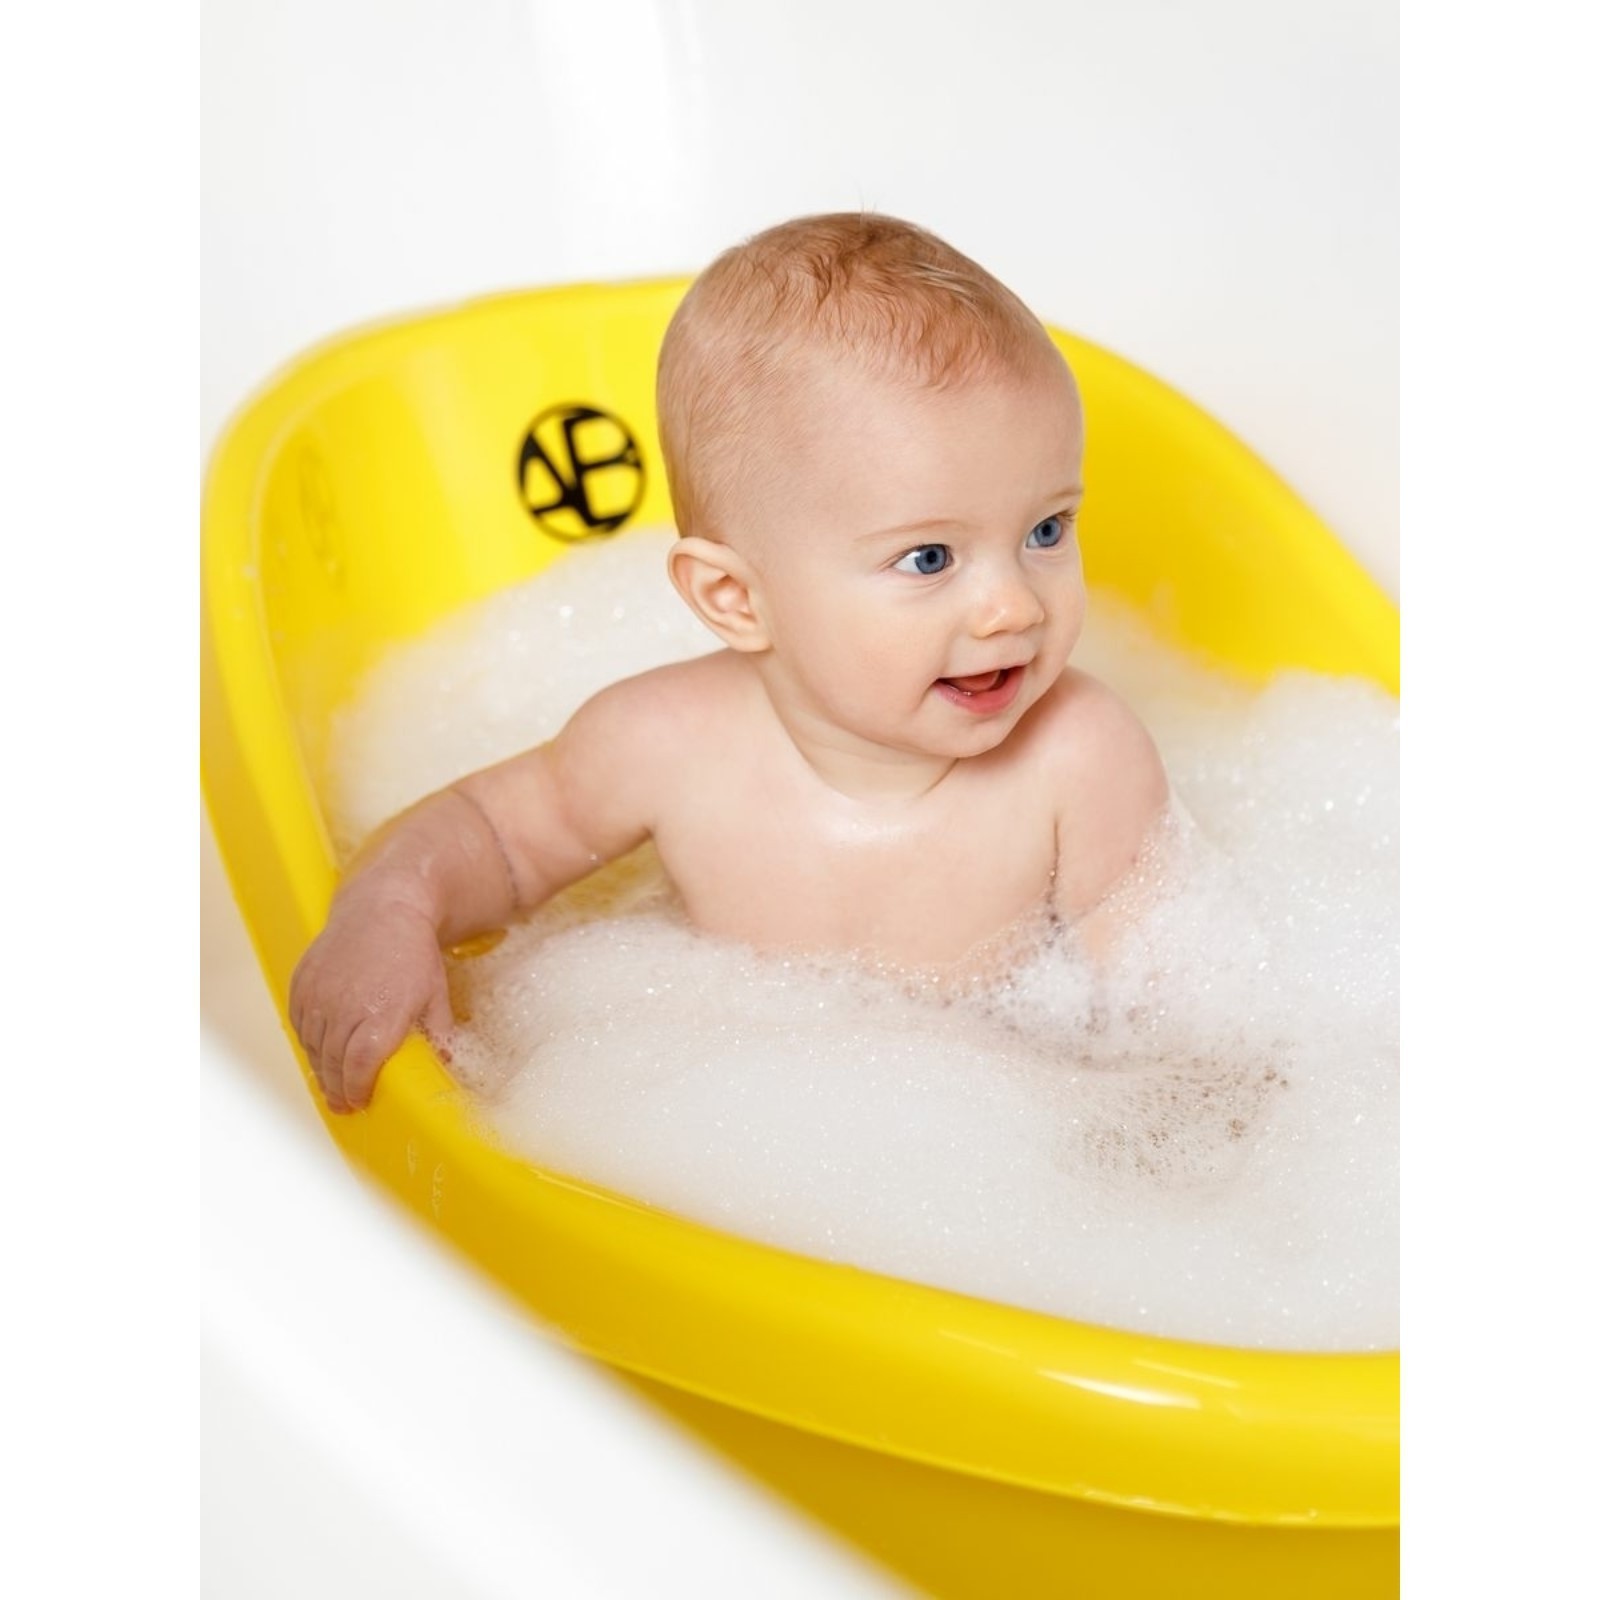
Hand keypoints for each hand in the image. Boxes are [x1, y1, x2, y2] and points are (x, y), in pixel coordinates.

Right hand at [288, 898, 454, 1113]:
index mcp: (381, 1015)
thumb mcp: (436, 995)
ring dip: (320, 1068)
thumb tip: (447, 1065)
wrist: (384, 908)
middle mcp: (345, 1007)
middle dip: (337, 1088)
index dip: (356, 1090)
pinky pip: (299, 1023)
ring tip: (331, 1082)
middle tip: (343, 1102)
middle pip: (332, 1063)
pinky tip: (319, 1051)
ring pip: (312, 1046)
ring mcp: (320, 994)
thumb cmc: (413, 953)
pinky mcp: (303, 982)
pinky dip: (307, 1041)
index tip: (359, 1101)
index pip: (359, 1068)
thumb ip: (439, 1035)